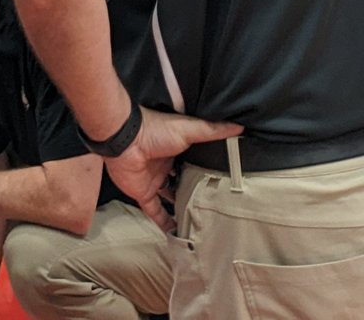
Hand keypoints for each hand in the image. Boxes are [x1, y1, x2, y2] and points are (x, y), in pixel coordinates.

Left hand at [104, 107, 241, 231]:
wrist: (124, 138)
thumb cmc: (155, 129)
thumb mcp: (188, 129)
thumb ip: (212, 130)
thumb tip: (239, 127)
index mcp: (177, 150)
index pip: (196, 164)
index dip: (208, 174)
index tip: (226, 186)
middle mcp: (166, 166)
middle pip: (184, 183)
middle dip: (196, 194)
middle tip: (218, 210)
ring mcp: (154, 181)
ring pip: (171, 199)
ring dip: (182, 210)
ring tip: (203, 225)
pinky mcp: (143, 193)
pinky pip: (155, 212)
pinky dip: (165, 224)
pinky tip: (178, 236)